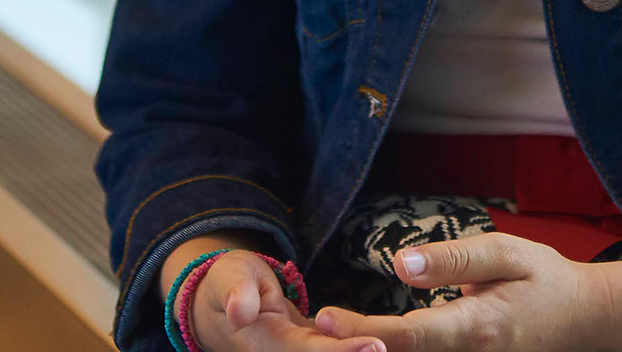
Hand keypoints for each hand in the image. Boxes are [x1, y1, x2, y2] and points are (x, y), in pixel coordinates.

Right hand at [185, 249, 388, 351]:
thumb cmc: (229, 284)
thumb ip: (236, 291)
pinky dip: (360, 348)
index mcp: (269, 345)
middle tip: (392, 345)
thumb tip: (240, 311)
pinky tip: (382, 345)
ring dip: (362, 351)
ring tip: (397, 344)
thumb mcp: (228, 277)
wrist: (224, 305)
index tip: (376, 346)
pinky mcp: (314, 351)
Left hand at [310, 233, 606, 351]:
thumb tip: (402, 266)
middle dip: (356, 350)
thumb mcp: (506, 252)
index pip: (409, 336)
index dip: (363, 331)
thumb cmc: (543, 279)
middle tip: (307, 333)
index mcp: (476, 327)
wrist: (587, 321)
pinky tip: (363, 343)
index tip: (323, 318)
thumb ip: (454, 259)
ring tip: (325, 336)